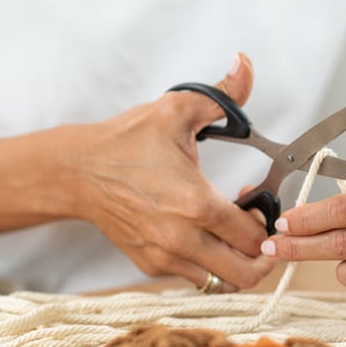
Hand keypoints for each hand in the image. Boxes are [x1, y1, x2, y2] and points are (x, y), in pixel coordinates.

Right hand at [63, 53, 274, 290]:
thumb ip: (222, 93)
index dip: (268, 222)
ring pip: (222, 283)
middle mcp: (182, 239)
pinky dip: (209, 265)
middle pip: (247, 274)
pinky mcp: (151, 265)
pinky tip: (203, 234)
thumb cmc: (127, 142)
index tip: (257, 201)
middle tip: (257, 229)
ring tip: (229, 233)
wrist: (77, 172)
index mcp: (196, 205)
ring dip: (236, 262)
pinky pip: (195, 279)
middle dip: (263, 254)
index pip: (255, 237)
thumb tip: (244, 63)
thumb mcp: (176, 110)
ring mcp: (165, 257)